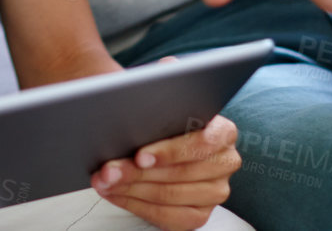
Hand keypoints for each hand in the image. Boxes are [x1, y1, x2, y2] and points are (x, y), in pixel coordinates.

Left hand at [91, 113, 239, 229]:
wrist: (171, 145)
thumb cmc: (167, 126)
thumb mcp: (168, 115)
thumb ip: (158, 118)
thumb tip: (125, 124)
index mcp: (224, 132)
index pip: (203, 142)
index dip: (169, 151)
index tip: (139, 155)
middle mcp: (225, 162)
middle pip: (180, 172)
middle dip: (138, 172)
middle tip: (109, 170)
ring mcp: (215, 191)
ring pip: (170, 194)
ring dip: (131, 189)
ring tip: (106, 181)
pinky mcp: (200, 214)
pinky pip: (167, 216)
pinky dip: (135, 204)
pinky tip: (116, 194)